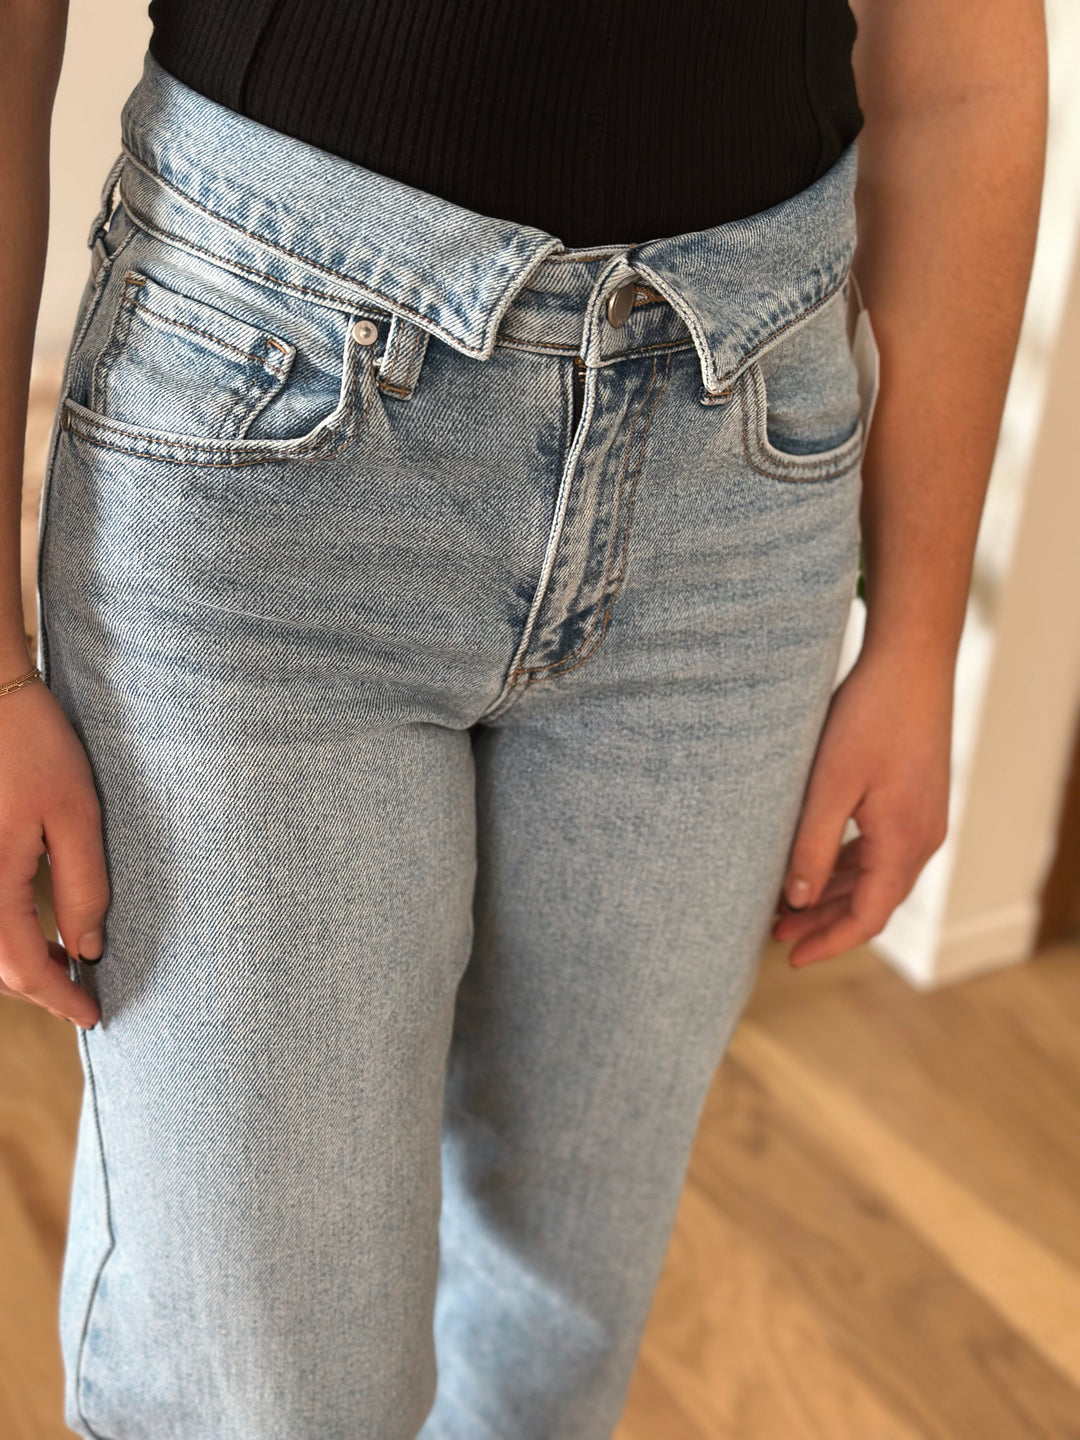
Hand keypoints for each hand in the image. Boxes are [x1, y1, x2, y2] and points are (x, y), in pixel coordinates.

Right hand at [0, 677, 106, 1027]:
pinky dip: (2, 935)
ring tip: (61, 963)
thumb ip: (84, 887)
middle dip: (36, 987)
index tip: (93, 1015)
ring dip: (17, 963)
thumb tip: (87, 949)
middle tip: (82, 992)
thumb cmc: (33, 745)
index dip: (58, 998)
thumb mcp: (77, 815)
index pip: (21, 966)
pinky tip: (32, 929)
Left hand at [770, 643, 952, 966]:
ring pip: (875, 877)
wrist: (911, 663)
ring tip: (786, 906)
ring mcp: (923, 820)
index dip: (828, 942)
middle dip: (824, 923)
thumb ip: (813, 844)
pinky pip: (881, 850)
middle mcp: (922, 839)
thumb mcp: (829, 784)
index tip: (791, 959)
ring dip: (833, 894)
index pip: (867, 918)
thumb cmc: (868, 716)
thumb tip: (798, 901)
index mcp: (904, 843)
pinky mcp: (915, 800)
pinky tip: (815, 865)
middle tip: (775, 935)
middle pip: (872, 902)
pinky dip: (847, 866)